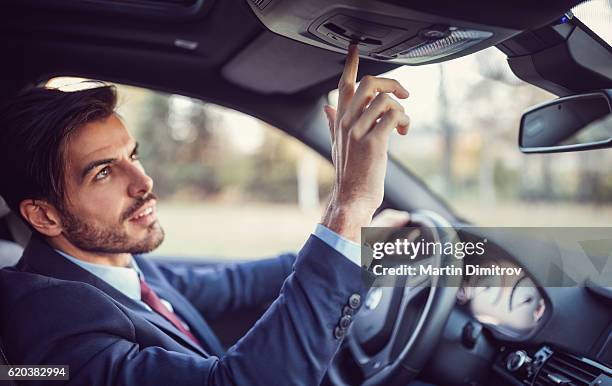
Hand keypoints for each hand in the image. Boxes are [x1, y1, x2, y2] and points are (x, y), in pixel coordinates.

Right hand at [321, 45, 410, 241]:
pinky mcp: (374, 142)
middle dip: (392, 83)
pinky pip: (394, 116)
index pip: (343, 84)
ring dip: (401, 109)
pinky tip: (402, 132)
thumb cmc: (349, 173)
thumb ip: (332, 123)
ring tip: (401, 125)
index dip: (350, 64)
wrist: (352, 197)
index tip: (355, 48)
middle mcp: (347, 122)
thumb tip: (327, 107)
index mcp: (340, 120)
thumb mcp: (336, 144)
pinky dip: (404, 121)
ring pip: (385, 99)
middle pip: (369, 83)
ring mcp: (359, 131)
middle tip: (403, 93)